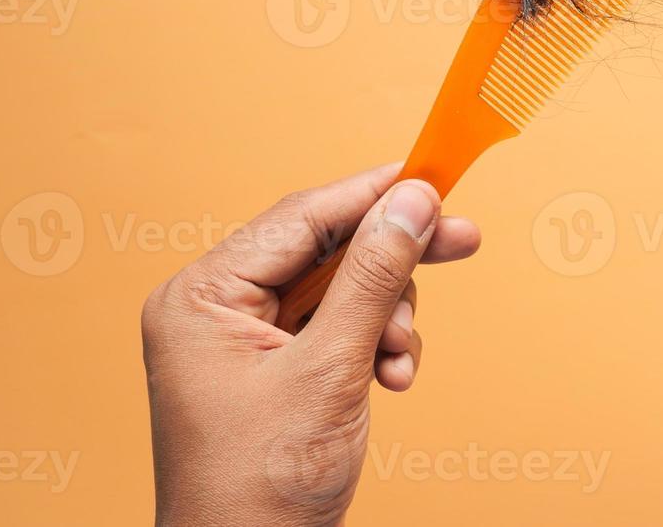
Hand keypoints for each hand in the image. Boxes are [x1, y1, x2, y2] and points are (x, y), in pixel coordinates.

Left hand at [141, 165, 479, 526]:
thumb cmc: (259, 489)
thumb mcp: (329, 371)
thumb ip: (374, 278)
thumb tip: (412, 202)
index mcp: (200, 298)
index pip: (299, 219)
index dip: (372, 194)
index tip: (433, 175)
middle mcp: (217, 310)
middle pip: (325, 250)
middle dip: (393, 259)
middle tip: (462, 240)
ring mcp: (247, 342)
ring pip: (343, 289)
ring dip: (388, 317)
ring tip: (397, 359)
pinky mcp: (278, 370)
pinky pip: (341, 329)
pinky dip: (376, 347)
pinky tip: (391, 379)